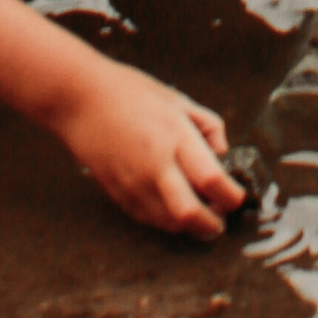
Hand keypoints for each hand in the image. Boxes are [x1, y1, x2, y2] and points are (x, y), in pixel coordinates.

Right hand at [50, 56, 246, 235]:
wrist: (80, 100)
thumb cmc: (130, 92)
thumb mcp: (177, 98)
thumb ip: (206, 126)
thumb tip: (223, 153)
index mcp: (174, 136)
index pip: (212, 180)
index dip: (231, 196)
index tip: (238, 196)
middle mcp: (155, 165)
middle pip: (191, 214)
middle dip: (212, 225)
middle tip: (221, 220)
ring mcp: (133, 183)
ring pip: (169, 224)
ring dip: (189, 226)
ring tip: (200, 214)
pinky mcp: (117, 194)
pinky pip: (148, 219)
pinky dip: (166, 220)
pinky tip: (173, 207)